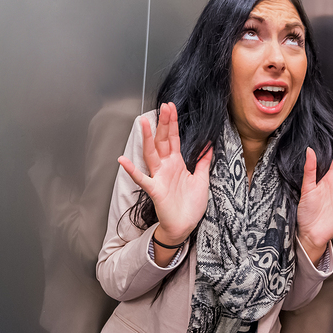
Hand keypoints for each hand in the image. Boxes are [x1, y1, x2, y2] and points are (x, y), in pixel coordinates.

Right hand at [118, 103, 213, 244]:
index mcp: (177, 163)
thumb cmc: (191, 205)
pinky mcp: (154, 190)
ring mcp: (159, 177)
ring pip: (151, 154)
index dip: (172, 123)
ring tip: (144, 123)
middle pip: (163, 141)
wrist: (184, 226)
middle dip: (164, 123)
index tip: (171, 107)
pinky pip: (141, 178)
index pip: (173, 139)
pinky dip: (132, 170)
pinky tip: (122, 160)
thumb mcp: (202, 180)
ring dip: (148, 138)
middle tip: (164, 106)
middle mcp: (166, 167)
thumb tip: (209, 146)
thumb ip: (204, 162)